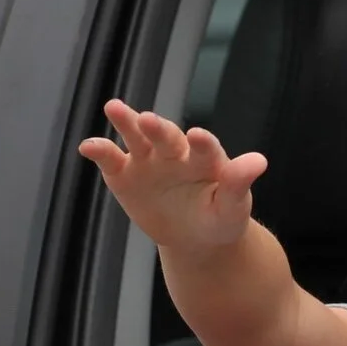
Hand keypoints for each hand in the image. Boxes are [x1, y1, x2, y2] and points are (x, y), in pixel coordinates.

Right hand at [77, 99, 268, 253]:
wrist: (196, 237)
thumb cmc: (219, 219)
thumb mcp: (231, 207)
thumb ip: (238, 183)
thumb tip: (259, 161)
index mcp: (205, 158)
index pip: (204, 147)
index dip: (201, 142)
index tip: (199, 136)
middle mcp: (175, 152)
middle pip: (165, 135)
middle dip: (157, 128)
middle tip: (148, 119)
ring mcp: (148, 160)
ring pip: (135, 136)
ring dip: (125, 122)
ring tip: (114, 107)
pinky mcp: (124, 175)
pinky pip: (110, 160)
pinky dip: (99, 151)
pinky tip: (87, 146)